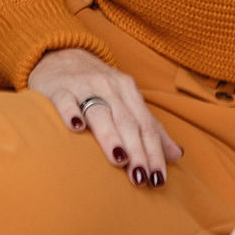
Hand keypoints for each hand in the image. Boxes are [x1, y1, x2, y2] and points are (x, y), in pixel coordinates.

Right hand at [27, 47, 184, 187]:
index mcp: (129, 91)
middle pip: (127, 122)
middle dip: (137, 151)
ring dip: (111, 136)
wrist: (61, 54)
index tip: (158, 179)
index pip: (146, 126)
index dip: (155, 152)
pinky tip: (76, 128)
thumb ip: (150, 128)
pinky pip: (66, 101)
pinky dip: (71, 113)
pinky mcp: (58, 89)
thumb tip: (176, 155)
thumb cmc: (98, 86)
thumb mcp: (127, 101)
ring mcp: (84, 86)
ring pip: (100, 112)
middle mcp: (110, 87)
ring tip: (119, 159)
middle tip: (141, 178)